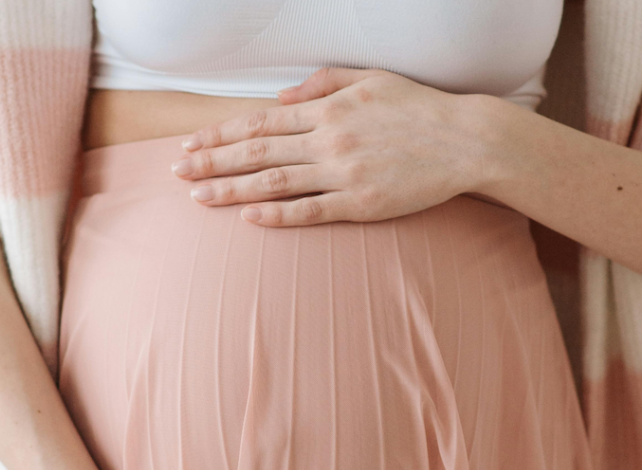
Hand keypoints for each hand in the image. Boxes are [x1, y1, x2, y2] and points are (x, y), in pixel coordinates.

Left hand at [170, 67, 490, 226]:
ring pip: (275, 181)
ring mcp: (344, 173)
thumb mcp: (370, 79)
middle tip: (176, 171)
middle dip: (211, 161)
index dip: (221, 133)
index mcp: (328, 109)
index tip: (191, 141)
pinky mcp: (362, 203)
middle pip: (257, 151)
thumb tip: (280, 96)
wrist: (465, 140)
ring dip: (232, 190)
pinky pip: (312, 210)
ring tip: (198, 196)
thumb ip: (322, 83)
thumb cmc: (419, 108)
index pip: (260, 121)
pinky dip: (279, 215)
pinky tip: (249, 218)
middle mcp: (329, 139)